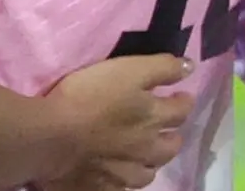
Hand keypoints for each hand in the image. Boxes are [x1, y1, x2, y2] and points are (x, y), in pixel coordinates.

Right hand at [34, 53, 190, 190]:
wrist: (53, 138)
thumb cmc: (88, 97)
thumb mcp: (126, 70)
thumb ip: (160, 68)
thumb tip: (190, 66)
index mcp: (153, 118)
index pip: (180, 111)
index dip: (184, 101)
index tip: (183, 96)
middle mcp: (146, 149)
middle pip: (170, 147)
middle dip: (172, 137)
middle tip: (168, 130)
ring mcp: (126, 173)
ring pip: (148, 172)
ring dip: (150, 163)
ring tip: (144, 157)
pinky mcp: (105, 188)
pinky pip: (121, 189)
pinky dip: (123, 181)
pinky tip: (117, 176)